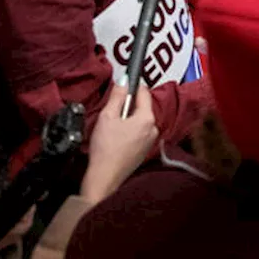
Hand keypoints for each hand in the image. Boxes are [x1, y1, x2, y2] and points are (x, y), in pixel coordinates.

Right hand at [80, 84, 158, 203]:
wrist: (105, 177)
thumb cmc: (105, 147)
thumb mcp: (107, 116)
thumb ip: (117, 96)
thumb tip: (124, 80)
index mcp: (147, 118)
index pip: (144, 92)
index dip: (133, 86)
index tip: (123, 84)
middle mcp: (154, 128)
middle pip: (142, 107)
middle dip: (128, 105)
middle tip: (111, 110)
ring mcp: (151, 141)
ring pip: (140, 121)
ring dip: (128, 119)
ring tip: (112, 126)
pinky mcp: (145, 151)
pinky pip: (139, 133)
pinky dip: (129, 131)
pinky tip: (116, 138)